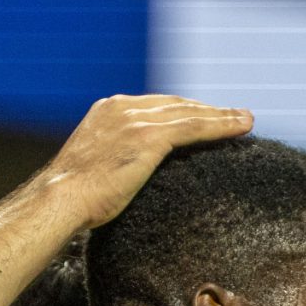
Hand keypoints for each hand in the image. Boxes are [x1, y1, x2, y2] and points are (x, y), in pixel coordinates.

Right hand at [45, 95, 253, 227]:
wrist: (58, 200)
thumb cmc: (71, 199)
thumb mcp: (93, 168)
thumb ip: (113, 160)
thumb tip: (124, 177)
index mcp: (107, 111)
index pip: (155, 106)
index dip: (184, 111)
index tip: (205, 117)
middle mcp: (122, 107)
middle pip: (176, 104)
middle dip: (206, 109)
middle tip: (234, 114)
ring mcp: (135, 120)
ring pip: (190, 113)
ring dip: (222, 115)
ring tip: (246, 119)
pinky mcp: (148, 137)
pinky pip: (194, 127)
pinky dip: (221, 125)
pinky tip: (242, 127)